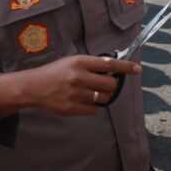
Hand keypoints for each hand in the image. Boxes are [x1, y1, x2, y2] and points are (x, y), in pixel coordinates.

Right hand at [23, 55, 141, 115]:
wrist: (33, 87)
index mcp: (80, 62)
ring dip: (102, 96)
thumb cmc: (55, 72)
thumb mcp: (72, 61)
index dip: (126, 67)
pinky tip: (82, 101)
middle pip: (111, 84)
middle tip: (107, 84)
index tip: (137, 69)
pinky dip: (92, 106)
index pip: (109, 64)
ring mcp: (75, 93)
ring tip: (90, 92)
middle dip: (112, 85)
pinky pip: (94, 110)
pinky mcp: (71, 108)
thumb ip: (91, 64)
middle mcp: (78, 76)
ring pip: (103, 98)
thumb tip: (114, 66)